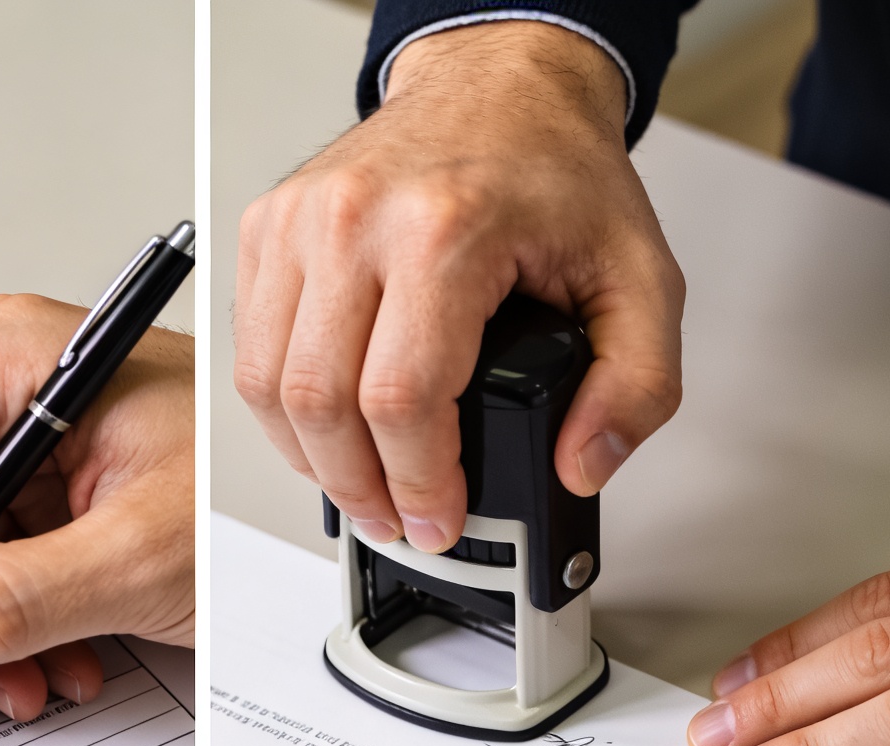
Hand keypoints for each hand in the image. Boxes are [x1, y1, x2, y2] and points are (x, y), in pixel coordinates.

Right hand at [233, 19, 682, 552]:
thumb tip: (584, 462)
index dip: (416, 482)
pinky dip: (281, 404)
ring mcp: (299, 222)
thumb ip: (638, 382)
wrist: (498, 83)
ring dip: (308, 455)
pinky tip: (326, 421)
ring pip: (266, 383)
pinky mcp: (267, 228)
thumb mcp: (641, 275)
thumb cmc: (552, 170)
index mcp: (445, 231)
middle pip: (319, 402)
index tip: (436, 518)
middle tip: (394, 516)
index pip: (401, 398)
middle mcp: (355, 221)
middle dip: (357, 486)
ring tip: (356, 481)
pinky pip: (248, 346)